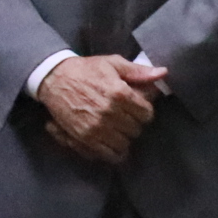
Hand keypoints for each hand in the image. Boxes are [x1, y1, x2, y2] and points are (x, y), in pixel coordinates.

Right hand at [35, 56, 168, 166]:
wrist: (54, 78)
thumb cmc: (86, 69)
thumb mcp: (113, 63)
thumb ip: (139, 71)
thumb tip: (163, 73)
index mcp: (120, 93)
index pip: (147, 114)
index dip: (144, 111)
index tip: (137, 108)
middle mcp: (110, 113)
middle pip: (136, 130)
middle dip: (133, 123)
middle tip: (125, 117)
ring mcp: (97, 128)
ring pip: (124, 144)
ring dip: (123, 137)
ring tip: (117, 129)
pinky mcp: (85, 138)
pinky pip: (109, 154)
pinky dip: (113, 152)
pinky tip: (111, 142)